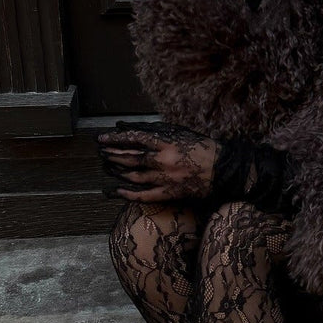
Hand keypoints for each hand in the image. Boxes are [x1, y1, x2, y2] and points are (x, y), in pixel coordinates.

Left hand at [97, 120, 217, 202]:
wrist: (222, 169)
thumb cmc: (201, 147)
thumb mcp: (178, 132)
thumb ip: (153, 129)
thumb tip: (127, 126)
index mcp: (166, 143)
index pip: (134, 139)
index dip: (115, 139)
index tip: (102, 138)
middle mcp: (162, 161)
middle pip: (130, 158)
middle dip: (112, 155)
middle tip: (101, 152)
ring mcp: (164, 179)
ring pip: (133, 177)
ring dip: (116, 171)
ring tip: (106, 166)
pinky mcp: (168, 193)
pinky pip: (143, 195)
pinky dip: (127, 194)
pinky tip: (115, 191)